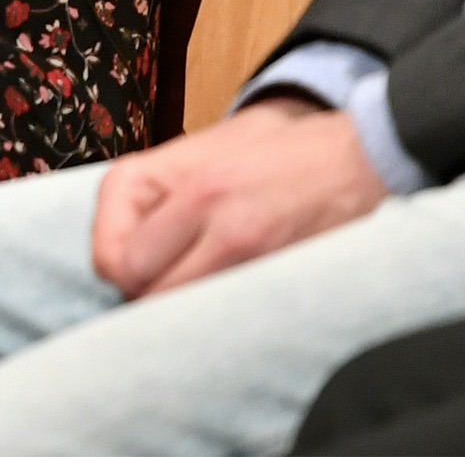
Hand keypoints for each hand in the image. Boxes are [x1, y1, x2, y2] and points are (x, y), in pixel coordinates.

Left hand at [90, 94, 385, 297]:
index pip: (111, 257)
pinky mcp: (277, 267)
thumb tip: (119, 258)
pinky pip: (229, 311)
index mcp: (160, 174)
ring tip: (206, 284)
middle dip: (151, 293)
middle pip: (142, 289)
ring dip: (188, 307)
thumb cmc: (270, 152)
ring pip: (183, 306)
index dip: (122, 273)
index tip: (141, 270)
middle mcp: (195, 205)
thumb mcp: (192, 156)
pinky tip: (237, 291)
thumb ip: (151, 201)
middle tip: (174, 282)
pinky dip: (226, 311)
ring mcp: (239, 239)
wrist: (354, 153)